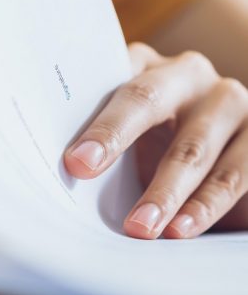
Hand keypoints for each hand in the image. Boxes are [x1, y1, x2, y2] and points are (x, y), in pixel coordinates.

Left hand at [64, 43, 247, 238]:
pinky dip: (204, 206)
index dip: (86, 112)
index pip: (107, 80)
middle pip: (147, 99)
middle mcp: (188, 74)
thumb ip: (103, 140)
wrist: (222, 159)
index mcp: (144, 65)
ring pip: (192, 147)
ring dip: (163, 191)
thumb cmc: (155, 146)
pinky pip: (235, 174)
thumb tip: (64, 171)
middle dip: (114, 137)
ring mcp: (230, 102)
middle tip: (84, 172)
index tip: (71, 158)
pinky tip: (182, 228)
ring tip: (139, 226)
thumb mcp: (130, 136)